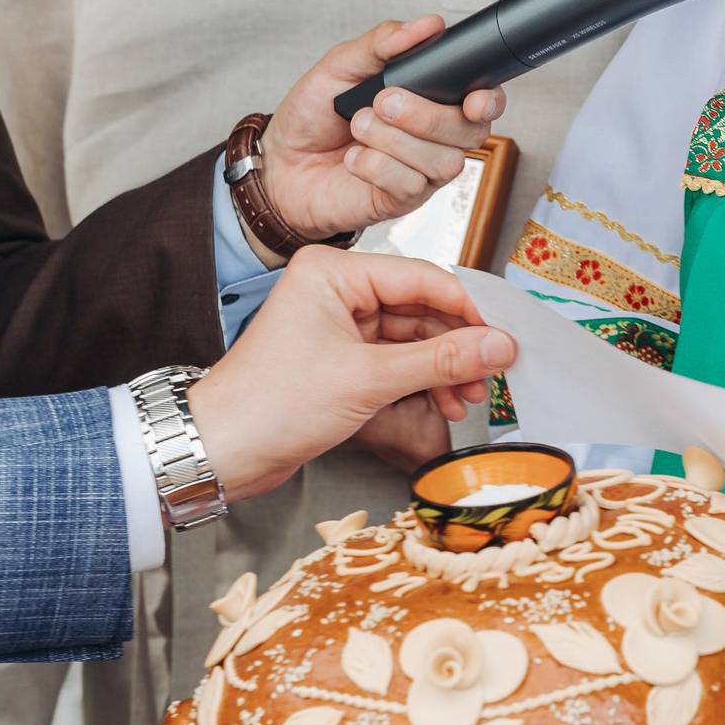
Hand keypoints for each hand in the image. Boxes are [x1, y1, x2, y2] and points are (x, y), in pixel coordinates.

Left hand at [187, 248, 511, 502]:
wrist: (222, 451)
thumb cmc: (269, 406)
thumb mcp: (369, 380)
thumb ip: (441, 360)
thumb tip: (497, 346)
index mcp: (333, 272)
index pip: (421, 277)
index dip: (468, 310)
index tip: (502, 338)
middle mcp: (335, 291)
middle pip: (420, 308)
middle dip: (457, 346)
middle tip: (492, 374)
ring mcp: (337, 325)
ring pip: (411, 338)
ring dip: (443, 369)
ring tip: (468, 397)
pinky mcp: (339, 357)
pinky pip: (395, 360)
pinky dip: (421, 381)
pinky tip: (443, 402)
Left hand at [253, 15, 507, 257]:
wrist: (280, 163)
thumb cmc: (314, 114)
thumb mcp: (342, 64)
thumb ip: (384, 42)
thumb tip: (427, 25)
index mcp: (432, 98)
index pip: (485, 100)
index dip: (489, 100)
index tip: (473, 99)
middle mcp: (436, 137)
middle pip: (470, 131)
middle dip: (426, 115)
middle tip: (382, 101)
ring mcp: (423, 171)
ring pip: (444, 161)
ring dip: (395, 140)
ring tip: (358, 126)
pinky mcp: (402, 200)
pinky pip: (411, 184)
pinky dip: (377, 166)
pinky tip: (354, 158)